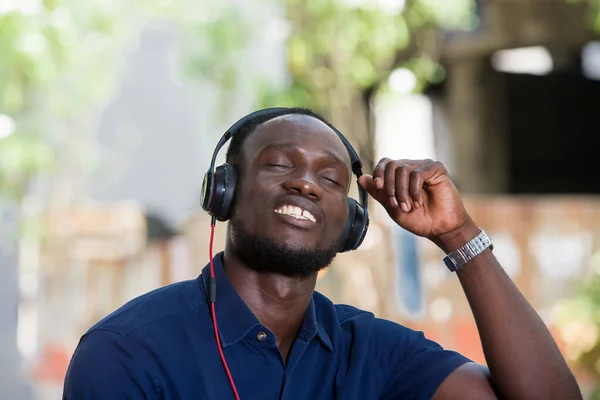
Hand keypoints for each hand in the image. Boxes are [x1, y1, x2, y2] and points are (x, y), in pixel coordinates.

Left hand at [358, 158, 473, 246]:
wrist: (440, 229)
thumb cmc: (419, 219)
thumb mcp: (393, 207)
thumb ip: (379, 193)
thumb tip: (362, 178)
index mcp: (400, 175)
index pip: (385, 163)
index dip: (379, 173)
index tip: (379, 187)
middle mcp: (412, 167)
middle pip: (392, 165)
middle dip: (390, 186)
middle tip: (396, 204)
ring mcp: (425, 167)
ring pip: (403, 169)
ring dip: (402, 191)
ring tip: (408, 207)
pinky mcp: (437, 169)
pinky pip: (417, 174)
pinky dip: (414, 190)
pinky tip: (419, 202)